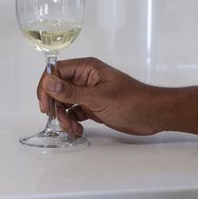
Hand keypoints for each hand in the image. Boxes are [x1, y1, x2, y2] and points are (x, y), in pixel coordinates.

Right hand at [37, 57, 160, 136]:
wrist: (152, 115)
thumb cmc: (131, 100)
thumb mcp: (98, 98)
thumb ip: (71, 92)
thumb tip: (48, 82)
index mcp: (87, 68)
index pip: (56, 71)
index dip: (47, 86)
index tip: (45, 104)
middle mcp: (86, 78)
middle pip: (58, 88)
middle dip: (55, 105)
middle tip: (57, 119)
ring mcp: (89, 93)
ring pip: (65, 102)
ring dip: (64, 116)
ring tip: (72, 128)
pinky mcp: (93, 107)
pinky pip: (75, 112)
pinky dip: (73, 122)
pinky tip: (78, 130)